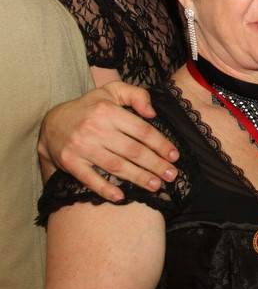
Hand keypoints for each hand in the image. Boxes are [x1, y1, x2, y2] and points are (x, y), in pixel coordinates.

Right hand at [37, 82, 178, 201]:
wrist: (52, 124)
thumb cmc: (90, 108)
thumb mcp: (112, 91)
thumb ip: (136, 95)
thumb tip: (152, 112)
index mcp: (107, 111)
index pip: (141, 130)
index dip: (160, 144)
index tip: (174, 156)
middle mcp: (94, 128)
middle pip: (132, 150)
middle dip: (155, 164)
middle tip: (171, 175)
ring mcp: (81, 147)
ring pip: (115, 166)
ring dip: (138, 178)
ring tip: (156, 185)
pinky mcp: (69, 162)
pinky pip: (89, 178)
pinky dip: (105, 189)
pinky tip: (121, 197)